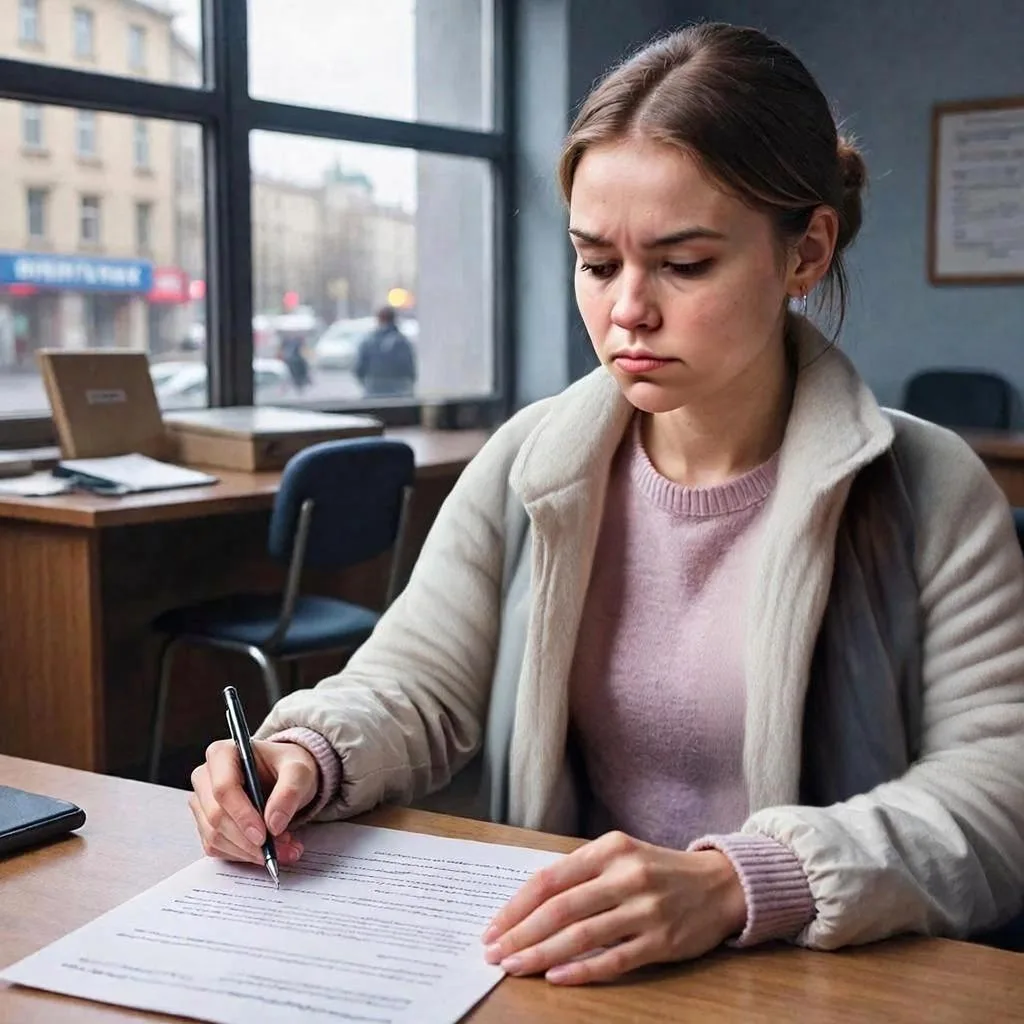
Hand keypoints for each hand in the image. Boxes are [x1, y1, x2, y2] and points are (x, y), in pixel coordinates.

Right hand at [189, 739, 318, 866]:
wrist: (286, 776)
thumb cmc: (288, 767)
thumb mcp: (299, 771)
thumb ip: (289, 792)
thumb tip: (274, 824)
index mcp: (222, 754)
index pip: (223, 788)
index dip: (242, 815)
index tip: (264, 836)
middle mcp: (205, 777)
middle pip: (216, 816)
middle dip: (249, 839)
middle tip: (280, 848)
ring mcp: (203, 803)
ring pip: (215, 837)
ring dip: (249, 851)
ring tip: (283, 848)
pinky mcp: (206, 825)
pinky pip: (217, 848)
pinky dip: (243, 855)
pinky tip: (267, 850)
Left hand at [481, 831, 746, 984]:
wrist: (721, 884)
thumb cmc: (659, 871)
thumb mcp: (621, 856)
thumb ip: (581, 874)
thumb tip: (529, 904)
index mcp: (610, 850)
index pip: (551, 878)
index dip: (517, 905)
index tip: (493, 926)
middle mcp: (625, 876)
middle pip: (560, 908)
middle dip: (521, 933)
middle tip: (494, 953)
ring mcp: (645, 909)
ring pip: (581, 935)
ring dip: (541, 953)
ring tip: (515, 966)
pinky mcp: (661, 940)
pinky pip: (614, 959)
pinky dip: (582, 970)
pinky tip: (556, 977)